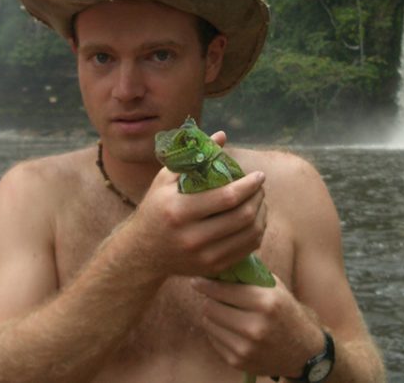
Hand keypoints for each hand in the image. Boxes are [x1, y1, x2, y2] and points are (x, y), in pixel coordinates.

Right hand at [123, 131, 265, 278]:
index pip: (227, 197)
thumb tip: (222, 135)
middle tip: (260, 187)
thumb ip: (194, 157)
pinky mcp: (212, 267)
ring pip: (249, 235)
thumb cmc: (155, 208)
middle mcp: (191, 236)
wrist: (142, 252)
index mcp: (179, 210)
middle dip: (258, 198)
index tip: (259, 175)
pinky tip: (254, 220)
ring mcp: (203, 256)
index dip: (249, 185)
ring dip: (261, 215)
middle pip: (242, 216)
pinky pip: (246, 250)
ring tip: (260, 202)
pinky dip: (256, 233)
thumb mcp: (165, 179)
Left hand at [191, 275, 323, 377]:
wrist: (303, 351)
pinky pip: (213, 340)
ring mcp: (246, 347)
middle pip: (211, 308)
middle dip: (210, 300)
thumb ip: (249, 275)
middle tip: (212, 296)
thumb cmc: (286, 312)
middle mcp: (256, 327)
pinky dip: (218, 332)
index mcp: (266, 303)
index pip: (223, 290)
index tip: (197, 280)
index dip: (206, 284)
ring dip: (212, 316)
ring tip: (225, 312)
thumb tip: (221, 262)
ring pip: (209, 324)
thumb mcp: (275, 288)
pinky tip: (231, 329)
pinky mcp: (238, 362)